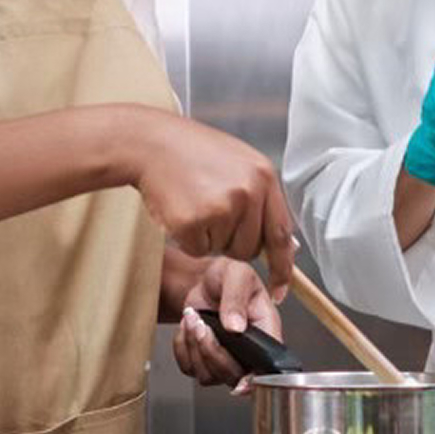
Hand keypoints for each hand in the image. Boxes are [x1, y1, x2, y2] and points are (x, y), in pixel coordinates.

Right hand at [123, 110, 296, 292]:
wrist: (152, 143)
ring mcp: (222, 207)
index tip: (279, 291)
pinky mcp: (193, 221)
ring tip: (197, 204)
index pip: (282, 233)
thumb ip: (261, 198)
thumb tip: (281, 243)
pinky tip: (182, 210)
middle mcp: (249, 191)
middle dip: (231, 242)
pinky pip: (197, 251)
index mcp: (265, 176)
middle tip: (212, 213)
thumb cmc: (195, 154)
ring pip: (223, 250)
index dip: (282, 267)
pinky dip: (188, 239)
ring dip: (209, 238)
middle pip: (250, 249)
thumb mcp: (241, 165)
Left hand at [172, 257, 283, 394]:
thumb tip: (236, 326)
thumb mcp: (236, 275)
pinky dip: (182, 348)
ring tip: (193, 318)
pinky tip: (187, 328)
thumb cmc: (226, 275)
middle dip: (212, 352)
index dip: (255, 379)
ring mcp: (227, 358)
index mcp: (266, 329)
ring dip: (194, 347)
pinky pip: (189, 368)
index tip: (242, 383)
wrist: (203, 280)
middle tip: (202, 325)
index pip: (268, 366)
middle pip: (233, 374)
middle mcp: (249, 350)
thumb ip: (236, 298)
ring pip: (209, 375)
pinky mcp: (205, 360)